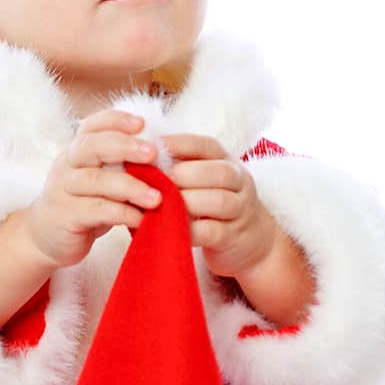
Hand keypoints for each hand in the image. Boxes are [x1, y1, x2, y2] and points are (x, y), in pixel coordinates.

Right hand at [23, 110, 162, 267]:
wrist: (44, 236)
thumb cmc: (83, 202)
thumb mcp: (99, 178)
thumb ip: (120, 165)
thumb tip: (165, 158)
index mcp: (77, 149)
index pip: (93, 125)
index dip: (116, 120)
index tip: (142, 123)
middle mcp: (67, 164)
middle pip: (92, 146)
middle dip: (125, 146)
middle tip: (153, 153)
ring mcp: (63, 189)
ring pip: (96, 180)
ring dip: (130, 186)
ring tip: (158, 197)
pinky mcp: (65, 216)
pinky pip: (95, 210)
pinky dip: (122, 213)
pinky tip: (141, 218)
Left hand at [163, 133, 276, 278]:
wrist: (251, 240)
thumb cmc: (214, 205)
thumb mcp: (203, 180)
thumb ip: (177, 168)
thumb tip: (134, 160)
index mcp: (226, 160)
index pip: (205, 145)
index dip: (178, 144)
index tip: (149, 148)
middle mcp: (238, 181)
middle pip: (217, 172)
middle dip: (183, 174)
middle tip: (152, 179)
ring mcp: (240, 210)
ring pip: (218, 201)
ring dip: (187, 202)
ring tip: (160, 203)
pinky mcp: (233, 237)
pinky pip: (212, 231)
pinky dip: (188, 230)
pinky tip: (168, 229)